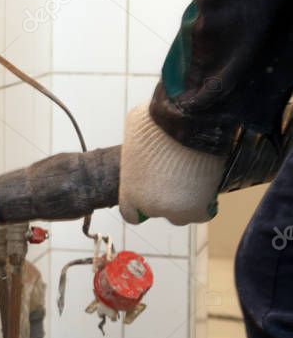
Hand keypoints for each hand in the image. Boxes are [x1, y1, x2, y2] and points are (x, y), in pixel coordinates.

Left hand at [118, 103, 225, 225]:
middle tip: (177, 179)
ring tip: (194, 181)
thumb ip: (137, 154)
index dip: (142, 204)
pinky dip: (206, 203)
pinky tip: (207, 186)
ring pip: (182, 216)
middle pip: (159, 212)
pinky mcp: (199, 209)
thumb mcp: (134, 135)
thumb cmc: (158, 122)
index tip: (152, 193)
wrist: (189, 121)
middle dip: (166, 198)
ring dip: (187, 203)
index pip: (131, 213)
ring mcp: (175, 210)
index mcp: (129, 192)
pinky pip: (203, 213)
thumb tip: (146, 152)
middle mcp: (150, 206)